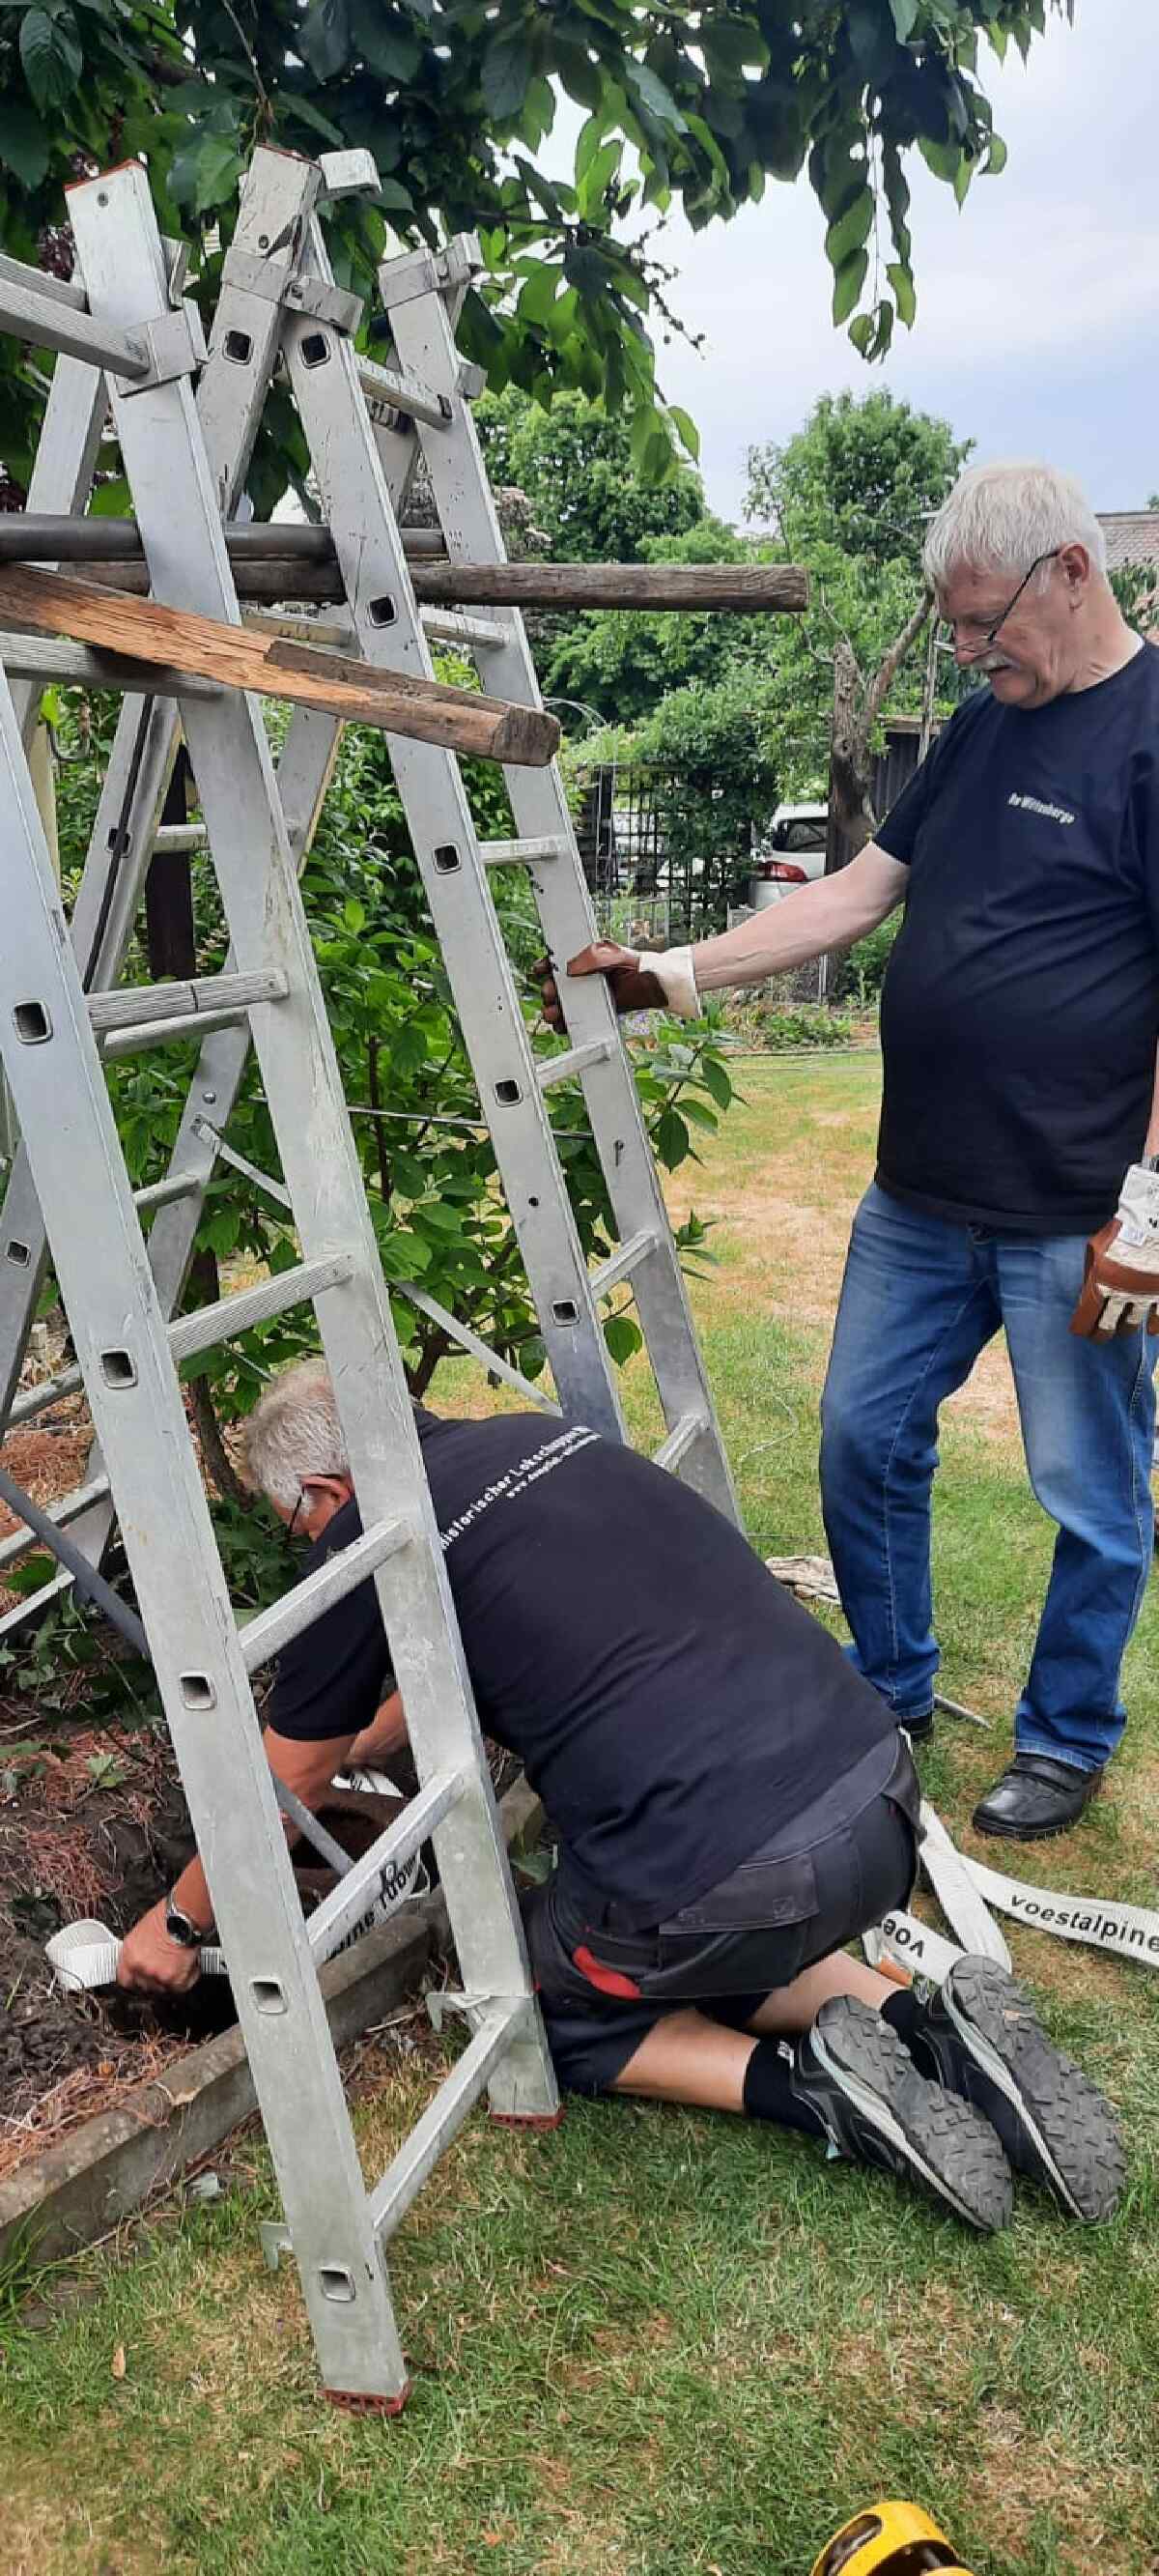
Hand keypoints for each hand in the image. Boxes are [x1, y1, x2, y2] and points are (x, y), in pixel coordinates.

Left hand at [116, 1900, 202, 1995]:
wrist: (184, 1915)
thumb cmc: (167, 1915)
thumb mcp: (142, 1931)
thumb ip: (139, 1951)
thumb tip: (144, 1958)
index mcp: (129, 1955)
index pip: (124, 1979)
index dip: (135, 1979)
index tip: (142, 1977)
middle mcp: (140, 1967)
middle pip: (145, 1985)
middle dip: (155, 1978)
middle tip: (166, 1965)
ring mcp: (157, 1975)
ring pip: (163, 1988)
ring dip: (171, 1978)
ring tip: (179, 1960)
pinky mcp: (175, 1979)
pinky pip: (181, 1986)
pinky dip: (188, 1977)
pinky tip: (189, 1963)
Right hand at [532, 943, 665, 1033]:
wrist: (652, 985)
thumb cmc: (634, 964)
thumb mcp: (612, 953)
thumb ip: (592, 957)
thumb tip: (570, 967)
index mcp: (583, 960)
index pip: (558, 962)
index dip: (546, 966)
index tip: (540, 970)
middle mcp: (583, 978)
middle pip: (557, 986)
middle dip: (548, 991)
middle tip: (549, 994)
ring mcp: (588, 996)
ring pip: (564, 1004)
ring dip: (554, 1009)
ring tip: (553, 1013)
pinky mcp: (595, 1012)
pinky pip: (577, 1019)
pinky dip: (567, 1024)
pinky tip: (562, 1025)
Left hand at [1071, 1166, 1158, 1336]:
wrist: (1152, 1221)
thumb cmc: (1120, 1233)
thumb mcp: (1095, 1250)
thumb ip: (1090, 1275)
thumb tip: (1086, 1296)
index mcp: (1101, 1283)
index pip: (1087, 1316)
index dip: (1083, 1327)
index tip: (1082, 1332)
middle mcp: (1121, 1293)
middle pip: (1108, 1324)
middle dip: (1102, 1334)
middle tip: (1101, 1338)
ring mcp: (1144, 1294)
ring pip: (1132, 1323)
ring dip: (1126, 1329)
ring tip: (1123, 1331)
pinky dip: (1154, 1326)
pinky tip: (1151, 1330)